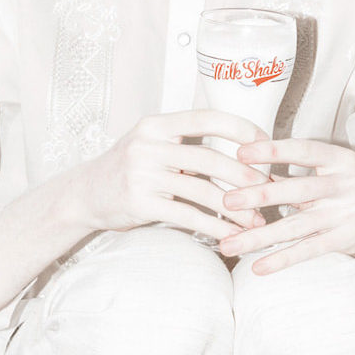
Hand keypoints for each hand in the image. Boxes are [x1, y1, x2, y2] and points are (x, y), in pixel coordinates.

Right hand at [80, 110, 272, 239]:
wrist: (84, 194)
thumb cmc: (128, 169)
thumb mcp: (151, 144)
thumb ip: (185, 143)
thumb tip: (239, 151)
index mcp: (156, 124)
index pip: (206, 118)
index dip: (240, 129)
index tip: (266, 144)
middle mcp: (148, 145)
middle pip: (209, 158)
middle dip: (245, 175)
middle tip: (269, 189)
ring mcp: (142, 174)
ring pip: (202, 190)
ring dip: (235, 208)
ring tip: (257, 220)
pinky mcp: (140, 203)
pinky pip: (187, 216)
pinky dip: (214, 227)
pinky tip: (232, 236)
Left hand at [217, 138, 354, 273]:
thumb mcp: (337, 176)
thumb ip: (302, 173)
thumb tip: (252, 169)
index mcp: (341, 160)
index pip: (303, 150)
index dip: (272, 150)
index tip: (241, 153)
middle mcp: (347, 183)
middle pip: (295, 189)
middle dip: (257, 195)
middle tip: (226, 201)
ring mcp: (349, 213)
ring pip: (295, 225)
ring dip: (258, 236)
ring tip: (229, 245)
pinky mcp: (349, 239)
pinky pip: (308, 250)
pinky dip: (281, 259)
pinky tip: (258, 267)